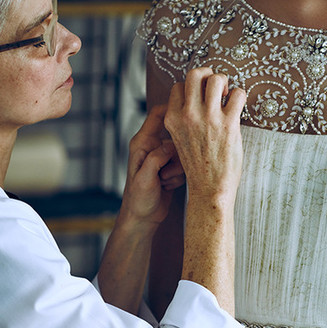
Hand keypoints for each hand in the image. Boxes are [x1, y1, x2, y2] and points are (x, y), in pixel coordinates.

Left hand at [119, 105, 184, 227]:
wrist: (142, 218)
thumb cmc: (138, 199)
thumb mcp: (145, 178)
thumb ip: (156, 158)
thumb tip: (171, 145)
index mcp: (142, 143)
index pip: (158, 115)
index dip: (173, 109)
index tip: (188, 113)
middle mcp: (153, 146)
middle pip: (177, 134)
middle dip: (178, 152)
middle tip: (167, 170)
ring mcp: (163, 157)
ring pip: (183, 151)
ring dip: (178, 168)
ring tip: (164, 181)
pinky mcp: (172, 167)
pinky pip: (185, 164)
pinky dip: (180, 175)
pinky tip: (169, 185)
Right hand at [164, 68, 245, 207]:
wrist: (209, 189)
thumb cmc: (198, 166)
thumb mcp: (180, 140)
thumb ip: (184, 119)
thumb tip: (198, 99)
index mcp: (172, 119)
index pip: (178, 86)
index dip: (192, 87)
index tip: (202, 97)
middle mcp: (188, 115)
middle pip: (195, 74)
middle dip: (208, 74)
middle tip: (217, 86)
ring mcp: (208, 118)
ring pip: (217, 79)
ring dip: (226, 83)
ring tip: (228, 96)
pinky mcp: (228, 124)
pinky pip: (238, 94)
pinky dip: (240, 96)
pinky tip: (238, 107)